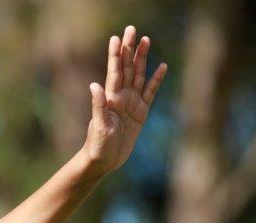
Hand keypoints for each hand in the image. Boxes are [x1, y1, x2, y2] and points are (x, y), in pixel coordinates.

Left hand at [83, 25, 166, 175]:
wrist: (104, 161)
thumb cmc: (98, 146)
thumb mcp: (99, 127)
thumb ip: (98, 106)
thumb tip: (94, 85)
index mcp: (110, 98)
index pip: (114, 72)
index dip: (115, 55)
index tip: (116, 38)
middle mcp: (120, 96)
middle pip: (127, 68)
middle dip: (129, 49)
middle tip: (132, 29)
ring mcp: (131, 103)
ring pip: (138, 75)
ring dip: (142, 58)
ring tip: (145, 40)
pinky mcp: (140, 112)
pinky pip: (150, 92)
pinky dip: (155, 80)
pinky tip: (161, 66)